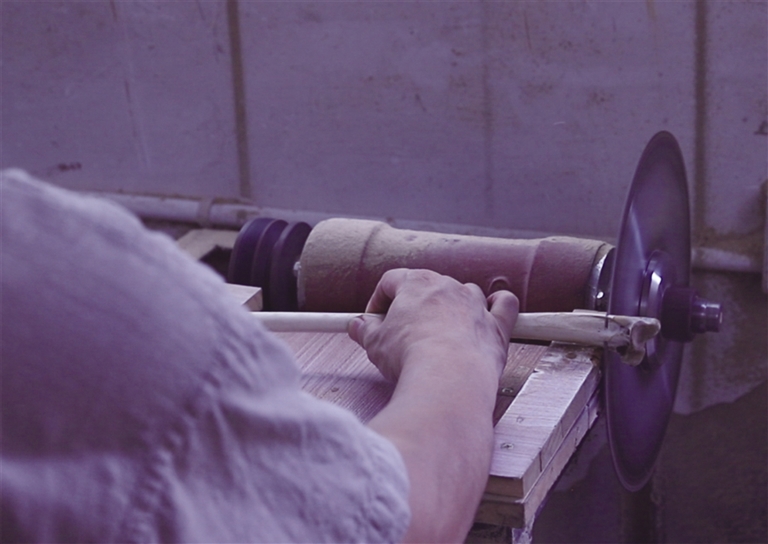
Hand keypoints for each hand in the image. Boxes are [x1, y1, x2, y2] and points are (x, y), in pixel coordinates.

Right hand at [348, 269, 518, 381]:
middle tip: (401, 333)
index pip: (392, 281)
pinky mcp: (496, 325)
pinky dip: (499, 304)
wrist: (449, 377)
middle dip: (413, 307)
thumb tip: (356, 326)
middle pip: (427, 287)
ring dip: (450, 308)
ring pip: (462, 293)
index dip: (379, 301)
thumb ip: (365, 331)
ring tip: (438, 332)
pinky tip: (491, 308)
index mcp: (416, 283)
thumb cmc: (410, 356)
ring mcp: (475, 304)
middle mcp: (448, 286)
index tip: (374, 321)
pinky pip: (504, 304)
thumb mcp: (375, 343)